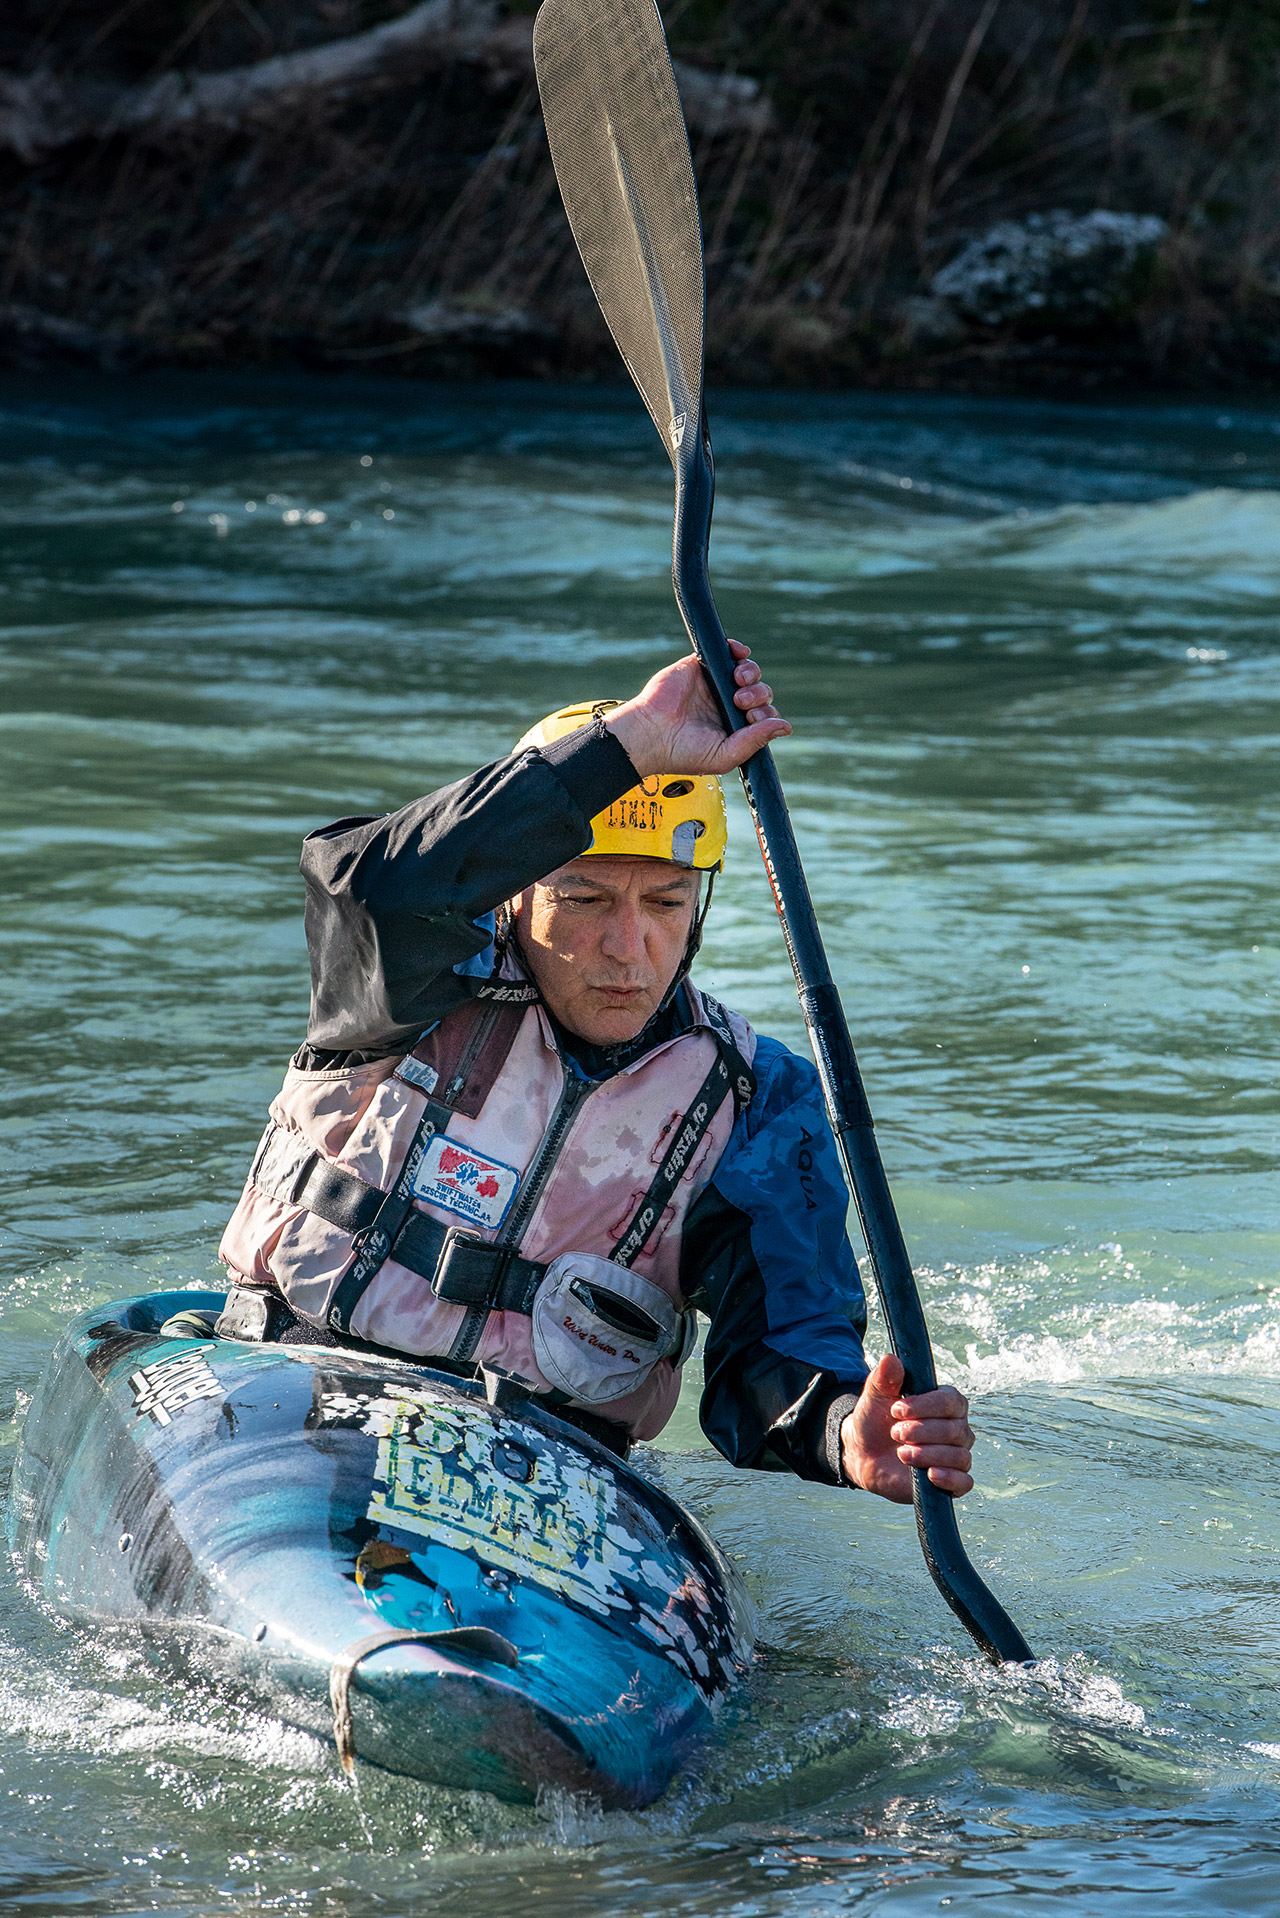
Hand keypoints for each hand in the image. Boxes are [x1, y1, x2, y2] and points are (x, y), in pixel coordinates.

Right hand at [605, 640, 790, 776]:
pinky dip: (739, 650)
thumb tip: (786, 727)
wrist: (651, 734)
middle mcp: (727, 705)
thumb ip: (755, 741)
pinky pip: (728, 652)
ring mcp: (715, 684)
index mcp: (734, 728)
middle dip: (759, 695)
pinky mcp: (701, 666)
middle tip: (741, 702)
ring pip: (749, 672)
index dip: (766, 714)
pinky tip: (739, 655)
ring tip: (739, 683)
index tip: (752, 718)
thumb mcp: (725, 755)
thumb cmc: (682, 752)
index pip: (764, 716)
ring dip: (752, 675)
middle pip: (761, 692)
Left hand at [840, 1353, 974, 1503]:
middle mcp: (957, 1429)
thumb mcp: (875, 1396)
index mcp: (945, 1403)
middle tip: (895, 1433)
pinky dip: (950, 1479)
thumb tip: (890, 1359)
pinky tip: (930, 1475)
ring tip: (901, 1453)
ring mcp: (954, 1455)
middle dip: (921, 1431)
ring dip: (928, 1454)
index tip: (896, 1409)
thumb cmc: (875, 1419)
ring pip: (959, 1456)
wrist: (864, 1452)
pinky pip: (964, 1482)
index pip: (951, 1401)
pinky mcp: (949, 1481)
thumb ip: (884, 1378)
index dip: (926, 1406)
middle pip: (955, 1430)